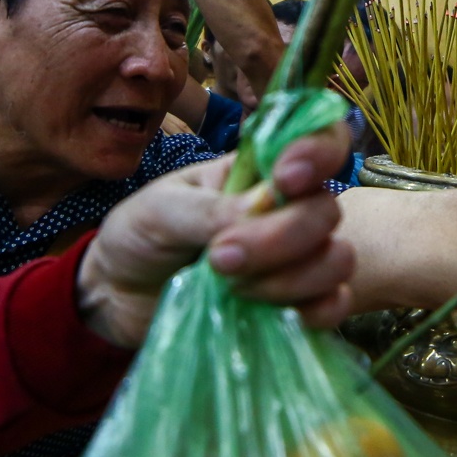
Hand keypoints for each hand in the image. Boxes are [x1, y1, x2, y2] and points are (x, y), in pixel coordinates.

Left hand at [76, 123, 354, 346]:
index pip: (318, 141)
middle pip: (325, 210)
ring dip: (290, 278)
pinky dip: (314, 312)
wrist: (120, 298)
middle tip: (219, 257)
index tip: (286, 179)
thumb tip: (261, 209)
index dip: (318, 153)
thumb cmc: (139, 237)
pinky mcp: (296, 304)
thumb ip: (208, 209)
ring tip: (231, 289)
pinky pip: (334, 306)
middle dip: (280, 237)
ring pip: (337, 259)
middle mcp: (288, 209)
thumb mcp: (159, 211)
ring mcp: (297, 260)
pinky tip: (270, 314)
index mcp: (258, 171)